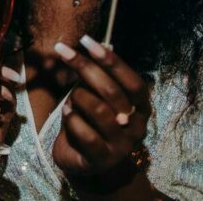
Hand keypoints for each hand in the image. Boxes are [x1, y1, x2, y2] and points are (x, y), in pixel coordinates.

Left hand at [52, 36, 150, 179]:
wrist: (87, 162)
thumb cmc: (92, 122)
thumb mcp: (97, 97)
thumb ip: (100, 77)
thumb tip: (101, 44)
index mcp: (141, 107)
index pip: (132, 81)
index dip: (111, 61)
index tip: (87, 41)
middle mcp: (137, 126)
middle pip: (112, 92)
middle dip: (84, 67)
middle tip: (62, 51)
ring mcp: (122, 144)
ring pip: (97, 110)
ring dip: (76, 98)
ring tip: (70, 102)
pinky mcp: (103, 158)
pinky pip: (85, 132)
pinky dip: (71, 119)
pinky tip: (68, 115)